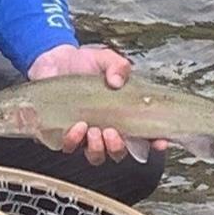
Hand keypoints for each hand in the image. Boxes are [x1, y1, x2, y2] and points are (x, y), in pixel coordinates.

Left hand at [27, 43, 168, 164]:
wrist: (54, 60)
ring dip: (97, 148)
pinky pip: (69, 147)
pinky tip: (76, 127)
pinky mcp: (61, 135)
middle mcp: (105, 129)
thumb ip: (117, 66)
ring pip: (96, 156)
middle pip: (118, 152)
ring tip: (94, 131)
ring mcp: (84, 135)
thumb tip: (117, 80)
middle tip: (113, 132)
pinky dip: (74, 140)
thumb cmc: (83, 63)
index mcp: (121, 115)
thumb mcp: (105, 59)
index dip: (154, 143)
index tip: (159, 141)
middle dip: (118, 147)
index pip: (144, 136)